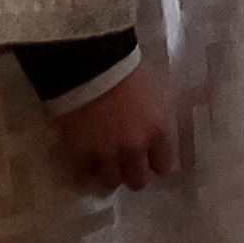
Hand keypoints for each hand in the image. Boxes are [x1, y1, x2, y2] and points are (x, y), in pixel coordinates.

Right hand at [50, 62, 182, 189]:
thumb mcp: (151, 89)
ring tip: (102, 168)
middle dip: (132, 175)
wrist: (90, 60)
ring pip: (111, 182)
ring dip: (108, 176)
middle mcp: (135, 147)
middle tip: (125, 167)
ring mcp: (107, 153)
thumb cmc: (125, 66)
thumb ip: (153, 116)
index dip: (155, 163)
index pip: (163, 164)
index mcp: (157, 130)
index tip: (150, 161)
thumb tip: (152, 127)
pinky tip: (83, 167)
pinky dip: (83, 173)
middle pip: (138, 180)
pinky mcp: (80, 152)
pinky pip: (83, 176)